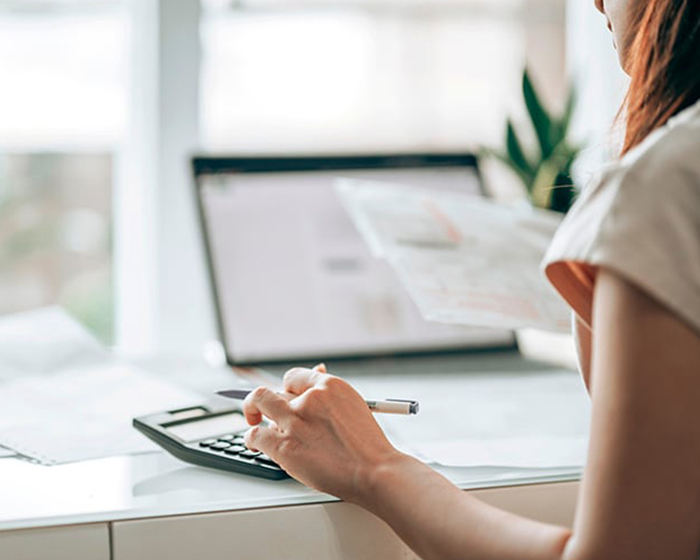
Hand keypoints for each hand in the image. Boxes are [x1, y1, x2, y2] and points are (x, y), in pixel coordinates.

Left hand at [242, 365, 399, 503]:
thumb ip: (330, 394)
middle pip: (274, 389)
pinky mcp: (284, 446)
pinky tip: (254, 443)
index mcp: (329, 386)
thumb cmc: (368, 444)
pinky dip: (251, 438)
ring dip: (254, 413)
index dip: (287, 388)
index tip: (285, 397)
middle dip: (267, 400)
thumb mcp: (354, 406)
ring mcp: (295, 422)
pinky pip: (254, 434)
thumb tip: (316, 372)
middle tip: (262, 409)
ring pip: (259, 403)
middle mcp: (309, 399)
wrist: (375, 471)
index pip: (293, 378)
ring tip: (255, 421)